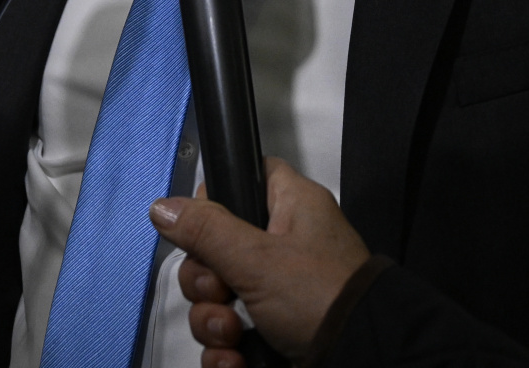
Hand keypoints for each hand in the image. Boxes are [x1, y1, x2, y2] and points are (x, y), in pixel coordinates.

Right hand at [150, 158, 370, 367]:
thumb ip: (206, 230)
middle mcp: (283, 242)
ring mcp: (278, 289)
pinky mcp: (274, 329)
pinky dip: (226, 350)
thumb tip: (163, 206)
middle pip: (216, 247)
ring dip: (213, 321)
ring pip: (218, 295)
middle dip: (206, 280)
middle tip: (221, 292)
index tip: (202, 229)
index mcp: (289, 206)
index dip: (214, 200)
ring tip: (233, 336)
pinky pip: (230, 333)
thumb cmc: (324, 297)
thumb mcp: (257, 259)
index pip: (242, 179)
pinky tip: (236, 360)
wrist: (364, 362)